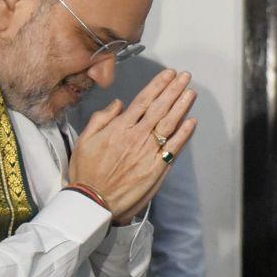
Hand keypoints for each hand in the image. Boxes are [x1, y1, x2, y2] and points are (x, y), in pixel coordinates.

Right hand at [69, 69, 197, 219]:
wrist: (93, 201)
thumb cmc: (86, 173)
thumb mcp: (84, 140)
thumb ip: (101, 119)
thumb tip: (118, 103)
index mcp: (119, 128)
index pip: (143, 100)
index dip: (158, 85)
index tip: (168, 74)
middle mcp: (136, 136)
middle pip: (160, 108)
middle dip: (174, 90)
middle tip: (185, 76)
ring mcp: (148, 152)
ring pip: (169, 123)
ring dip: (182, 106)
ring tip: (191, 92)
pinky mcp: (156, 168)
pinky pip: (173, 148)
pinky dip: (184, 134)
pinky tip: (192, 122)